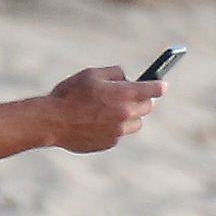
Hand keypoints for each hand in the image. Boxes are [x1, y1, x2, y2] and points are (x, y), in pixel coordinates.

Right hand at [48, 66, 162, 153]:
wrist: (53, 121)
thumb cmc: (70, 94)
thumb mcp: (91, 74)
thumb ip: (114, 73)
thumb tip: (127, 78)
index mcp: (123, 94)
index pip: (152, 90)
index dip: (158, 86)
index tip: (162, 85)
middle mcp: (125, 114)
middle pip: (148, 108)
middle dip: (144, 100)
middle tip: (136, 95)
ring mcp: (119, 131)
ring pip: (136, 123)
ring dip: (132, 115)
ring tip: (116, 109)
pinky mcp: (110, 142)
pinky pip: (120, 133)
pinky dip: (116, 127)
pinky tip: (100, 121)